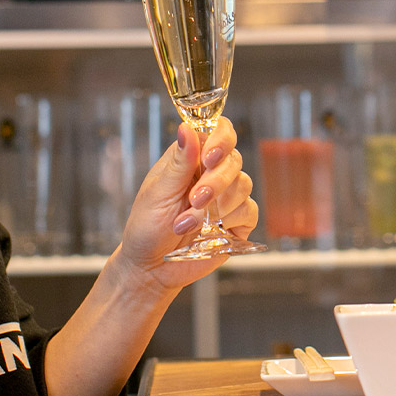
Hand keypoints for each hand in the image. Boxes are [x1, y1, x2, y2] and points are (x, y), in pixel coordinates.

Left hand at [118, 117, 258, 289]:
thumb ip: (179, 162)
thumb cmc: (147, 227)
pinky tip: (209, 230)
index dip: (221, 139)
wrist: (150, 267)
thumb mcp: (158, 193)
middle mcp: (210, 173)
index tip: (210, 156)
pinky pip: (249, 210)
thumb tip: (186, 128)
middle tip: (194, 199)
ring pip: (243, 184)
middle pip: (234, 159)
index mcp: (189, 158)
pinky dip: (230, 219)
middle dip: (216, 181)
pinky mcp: (236, 222)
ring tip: (187, 223)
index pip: (217, 132)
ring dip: (217, 205)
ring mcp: (226, 198)